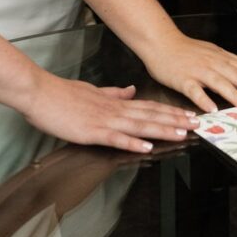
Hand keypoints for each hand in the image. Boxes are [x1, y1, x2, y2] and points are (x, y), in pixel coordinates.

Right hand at [24, 75, 200, 152]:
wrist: (40, 93)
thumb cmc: (62, 94)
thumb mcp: (93, 91)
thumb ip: (113, 93)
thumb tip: (130, 91)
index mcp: (115, 102)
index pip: (148, 106)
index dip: (169, 110)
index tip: (187, 114)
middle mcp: (114, 110)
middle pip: (150, 114)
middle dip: (175, 119)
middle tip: (196, 124)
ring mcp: (104, 120)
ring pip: (139, 125)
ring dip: (162, 129)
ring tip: (181, 133)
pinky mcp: (91, 131)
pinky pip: (116, 138)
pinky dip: (133, 141)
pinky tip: (147, 146)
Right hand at [144, 34, 236, 112]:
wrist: (161, 41)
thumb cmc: (187, 50)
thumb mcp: (217, 53)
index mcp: (223, 58)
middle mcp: (214, 63)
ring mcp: (199, 71)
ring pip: (220, 82)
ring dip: (235, 95)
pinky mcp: (183, 79)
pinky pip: (194, 90)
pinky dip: (203, 99)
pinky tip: (212, 109)